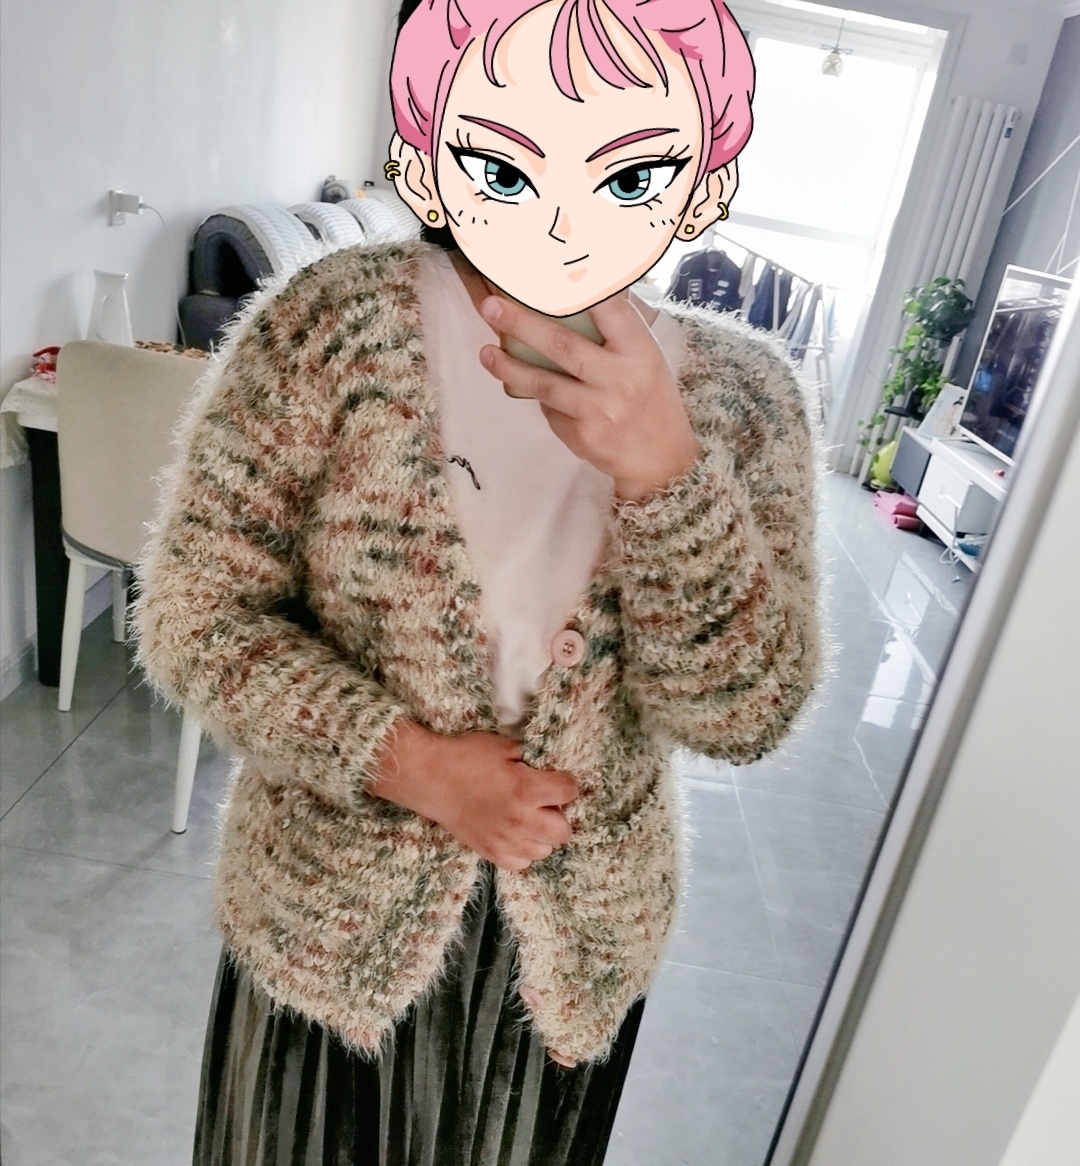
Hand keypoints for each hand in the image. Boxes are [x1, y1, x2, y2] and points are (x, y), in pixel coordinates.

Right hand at [370, 724, 577, 870]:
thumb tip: (548, 768)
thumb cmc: (466, 757)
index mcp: (525, 789)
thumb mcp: (503, 745)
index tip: (559, 780)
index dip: (567, 783)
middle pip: (564, 831)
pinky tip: (515, 835)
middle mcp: (520, 820)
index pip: (569, 791)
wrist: (431, 778)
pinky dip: (523, 851)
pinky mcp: (490, 853)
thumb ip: (531, 758)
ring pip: (544, 851)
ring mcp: (505, 841)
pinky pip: (521, 864)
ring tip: (529, 820)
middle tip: (546, 804)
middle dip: (560, 815)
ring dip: (542, 835)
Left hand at [478, 294, 701, 502]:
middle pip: (563, 346)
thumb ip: (616, 330)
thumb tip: (576, 290)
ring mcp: (599, 410)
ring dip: (509, 367)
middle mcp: (620, 379)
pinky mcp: (582, 434)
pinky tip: (528, 388)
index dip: (578, 289)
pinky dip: (539, 395)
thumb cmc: (649, 397)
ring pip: (544, 384)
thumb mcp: (646, 357)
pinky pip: (550, 408)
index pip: (609, 310)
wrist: (659, 457)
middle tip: (491, 307)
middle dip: (522, 324)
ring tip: (485, 353)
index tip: (545, 273)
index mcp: (640, 351)